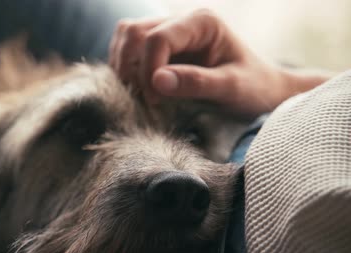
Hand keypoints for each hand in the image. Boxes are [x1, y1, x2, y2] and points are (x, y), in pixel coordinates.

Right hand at [109, 9, 329, 117]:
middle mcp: (182, 20)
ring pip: (125, 37)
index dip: (149, 70)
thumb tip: (157, 81)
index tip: (156, 99)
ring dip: (125, 68)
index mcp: (203, 22)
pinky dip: (126, 69)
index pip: (157, 39)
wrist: (260, 91)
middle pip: (133, 33)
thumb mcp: (231, 88)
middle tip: (148, 98)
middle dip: (132, 69)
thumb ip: (196, 83)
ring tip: (143, 94)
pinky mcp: (159, 45)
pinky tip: (141, 88)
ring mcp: (168, 30)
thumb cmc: (252, 89)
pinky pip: (126, 48)